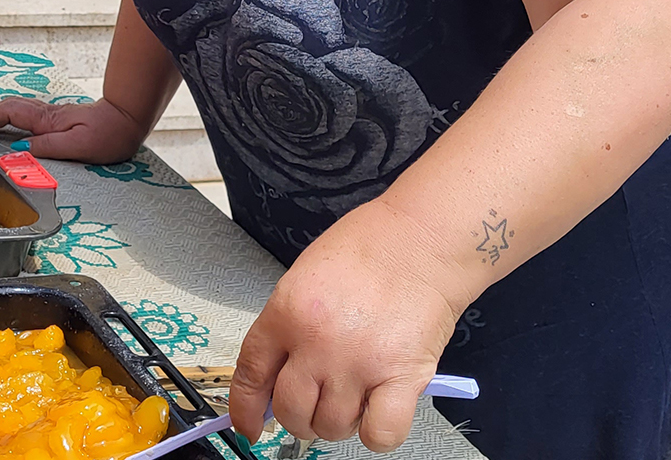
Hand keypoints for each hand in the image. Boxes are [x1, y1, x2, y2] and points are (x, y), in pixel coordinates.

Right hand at [0, 96, 150, 163]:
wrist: (129, 120)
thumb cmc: (110, 133)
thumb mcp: (79, 144)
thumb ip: (48, 146)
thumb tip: (19, 149)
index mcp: (46, 119)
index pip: (6, 112)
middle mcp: (45, 114)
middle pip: (6, 109)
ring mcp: (51, 117)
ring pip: (15, 112)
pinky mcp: (57, 122)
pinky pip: (26, 120)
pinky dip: (11, 125)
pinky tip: (12, 139)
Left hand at [229, 201, 468, 452]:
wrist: (424, 238)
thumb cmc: (372, 245)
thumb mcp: (305, 275)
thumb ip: (288, 325)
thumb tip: (278, 373)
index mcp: (287, 313)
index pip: (251, 375)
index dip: (246, 409)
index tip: (250, 425)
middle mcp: (317, 343)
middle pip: (291, 410)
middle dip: (300, 416)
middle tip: (317, 401)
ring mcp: (358, 363)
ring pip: (332, 427)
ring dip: (340, 420)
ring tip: (356, 392)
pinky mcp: (401, 377)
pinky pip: (380, 433)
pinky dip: (377, 431)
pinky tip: (381, 407)